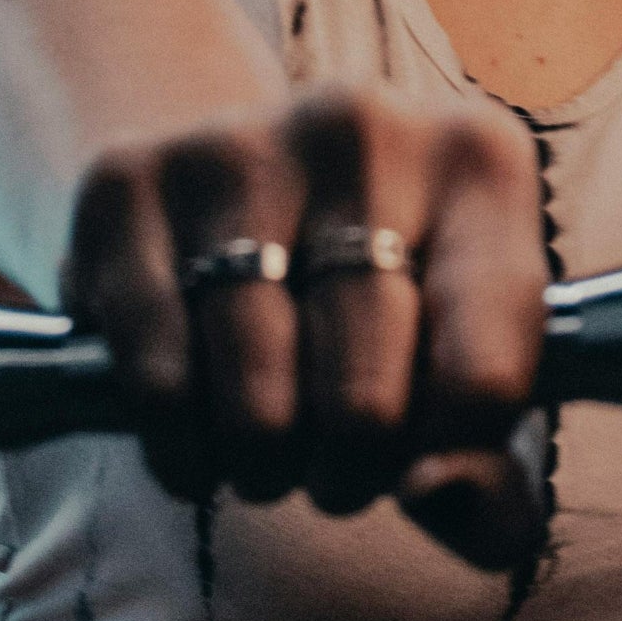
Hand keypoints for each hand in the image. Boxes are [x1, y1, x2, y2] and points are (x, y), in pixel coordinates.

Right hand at [62, 86, 548, 565]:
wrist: (242, 181)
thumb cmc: (385, 302)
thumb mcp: (467, 371)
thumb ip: (494, 475)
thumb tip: (436, 490)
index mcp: (480, 162)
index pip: (482, 379)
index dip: (446, 460)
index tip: (421, 458)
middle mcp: (362, 130)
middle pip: (364, 400)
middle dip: (347, 471)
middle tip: (334, 468)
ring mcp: (236, 146)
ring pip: (255, 396)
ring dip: (260, 464)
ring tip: (267, 453)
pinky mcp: (127, 182)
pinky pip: (154, 375)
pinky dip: (176, 441)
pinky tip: (194, 437)